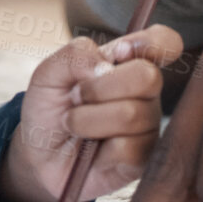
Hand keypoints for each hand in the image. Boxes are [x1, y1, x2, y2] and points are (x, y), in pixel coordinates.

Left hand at [0, 24, 184, 201]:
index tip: (120, 53)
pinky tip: (89, 149)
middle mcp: (146, 92)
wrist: (37, 156)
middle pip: (148, 77)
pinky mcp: (143, 159)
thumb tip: (106, 67)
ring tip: (73, 124)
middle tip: (76, 96)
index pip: (165, 42)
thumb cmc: (50, 109)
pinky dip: (95, 145)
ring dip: (87, 119)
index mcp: (129, 63)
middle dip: (100, 87)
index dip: (153, 43)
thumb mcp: (49, 73)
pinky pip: (128, 148)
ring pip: (131, 114)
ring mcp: (148, 126)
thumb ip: (76, 55)